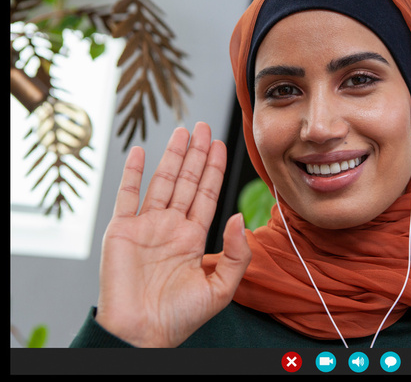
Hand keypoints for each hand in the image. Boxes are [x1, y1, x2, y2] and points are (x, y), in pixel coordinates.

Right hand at [95, 122, 250, 346]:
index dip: (214, 169)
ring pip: (161, 181)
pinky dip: (131, 173)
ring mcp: (146, 226)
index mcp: (193, 237)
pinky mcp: (121, 231)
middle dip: (196, 154)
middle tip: (204, 127)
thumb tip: (238, 217)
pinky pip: (126, 195)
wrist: (141, 334)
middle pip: (187, 181)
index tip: (221, 146)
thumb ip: (235, 254)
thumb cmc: (180, 317)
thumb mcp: (221, 288)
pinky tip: (138, 151)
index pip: (207, 194)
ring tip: (182, 131)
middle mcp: (171, 226)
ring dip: (172, 156)